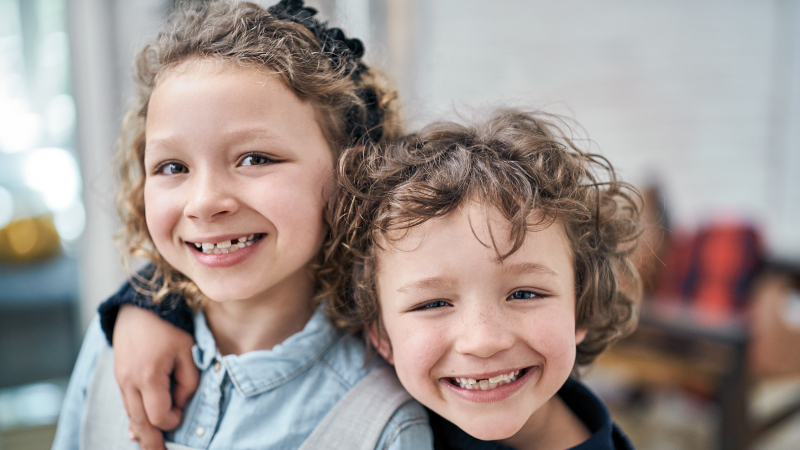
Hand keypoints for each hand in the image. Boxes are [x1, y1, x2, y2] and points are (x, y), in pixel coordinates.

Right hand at [113, 305, 198, 449]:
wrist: (139, 306)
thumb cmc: (169, 326)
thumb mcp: (188, 351)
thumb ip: (188, 382)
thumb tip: (179, 405)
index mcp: (149, 375)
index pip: (159, 415)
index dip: (172, 420)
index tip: (181, 413)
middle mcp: (129, 381)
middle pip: (139, 421)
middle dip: (150, 441)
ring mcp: (121, 379)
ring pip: (130, 413)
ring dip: (140, 431)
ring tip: (149, 447)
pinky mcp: (119, 375)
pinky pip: (126, 402)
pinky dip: (134, 416)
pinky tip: (137, 429)